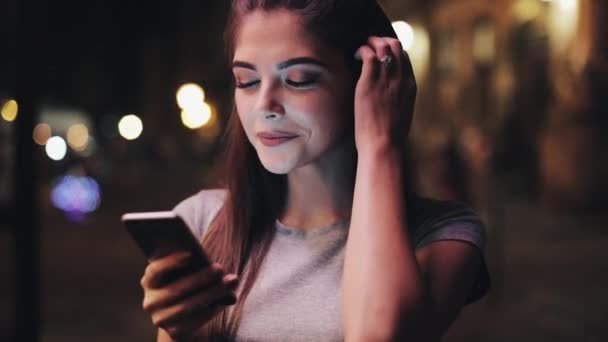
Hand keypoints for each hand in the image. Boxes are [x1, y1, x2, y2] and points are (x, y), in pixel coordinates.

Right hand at [140, 252, 238, 339]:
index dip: (170, 262)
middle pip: (176, 289)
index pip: (155, 270)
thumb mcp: (189, 274)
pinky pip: (193, 321)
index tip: (190, 254)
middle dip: (200, 278)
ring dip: (210, 293)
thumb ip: (201, 267)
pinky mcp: (173, 332)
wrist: (184, 316)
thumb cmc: (188, 284)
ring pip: (186, 306)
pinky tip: (222, 302)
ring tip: (228, 284)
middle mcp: (151, 301)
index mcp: (150, 281)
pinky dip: (210, 310)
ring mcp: (160, 318)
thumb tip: (232, 277)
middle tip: (220, 268)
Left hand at [353, 36, 416, 155]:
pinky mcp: (369, 83)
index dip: (392, 52)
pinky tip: (357, 55)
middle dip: (383, 41)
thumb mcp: (402, 115)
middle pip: (396, 46)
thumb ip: (399, 102)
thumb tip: (392, 101)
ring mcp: (386, 80)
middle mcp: (400, 79)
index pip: (404, 57)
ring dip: (371, 42)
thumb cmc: (390, 138)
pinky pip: (368, 55)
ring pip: (383, 47)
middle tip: (371, 45)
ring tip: (362, 48)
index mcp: (410, 86)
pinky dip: (362, 49)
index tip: (380, 55)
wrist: (384, 146)